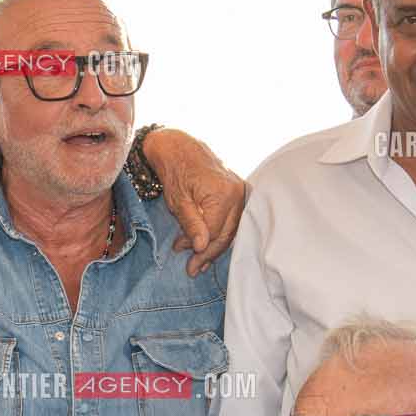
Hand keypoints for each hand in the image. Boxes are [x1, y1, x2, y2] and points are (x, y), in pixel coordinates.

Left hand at [140, 128, 245, 277]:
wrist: (179, 147)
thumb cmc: (176, 171)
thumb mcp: (178, 201)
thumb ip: (192, 225)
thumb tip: (201, 247)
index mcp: (222, 194)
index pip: (214, 233)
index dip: (200, 250)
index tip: (187, 262)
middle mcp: (236, 194)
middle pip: (225, 234)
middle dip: (208, 253)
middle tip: (192, 269)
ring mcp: (239, 193)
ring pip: (230, 230)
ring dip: (214, 247)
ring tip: (198, 262)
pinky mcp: (237, 194)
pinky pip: (231, 220)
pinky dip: (218, 234)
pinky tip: (207, 246)